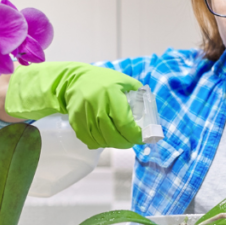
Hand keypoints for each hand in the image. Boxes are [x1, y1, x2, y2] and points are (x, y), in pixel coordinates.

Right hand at [5, 62, 143, 148]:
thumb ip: (139, 93)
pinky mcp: (76, 122)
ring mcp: (84, 115)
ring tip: (121, 139)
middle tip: (133, 140)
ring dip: (114, 144)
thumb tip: (151, 110)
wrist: (74, 80)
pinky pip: (90, 140)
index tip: (142, 137)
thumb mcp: (123, 81)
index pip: (124, 123)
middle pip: (113, 136)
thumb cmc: (103, 80)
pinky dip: (100, 143)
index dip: (135, 135)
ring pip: (102, 140)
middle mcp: (97, 106)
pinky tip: (106, 138)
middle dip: (127, 142)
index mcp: (111, 94)